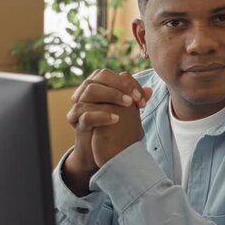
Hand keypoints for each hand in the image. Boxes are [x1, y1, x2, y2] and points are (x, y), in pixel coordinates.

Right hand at [63, 69, 150, 194]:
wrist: (97, 151)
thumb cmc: (112, 128)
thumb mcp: (125, 113)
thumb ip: (135, 101)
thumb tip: (150, 90)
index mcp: (96, 86)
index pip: (110, 74)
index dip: (127, 82)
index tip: (142, 97)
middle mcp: (84, 91)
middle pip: (99, 76)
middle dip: (120, 85)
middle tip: (135, 99)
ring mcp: (78, 104)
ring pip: (91, 90)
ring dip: (112, 95)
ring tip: (128, 105)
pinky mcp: (75, 120)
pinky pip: (86, 113)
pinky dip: (102, 114)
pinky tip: (116, 119)